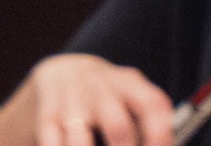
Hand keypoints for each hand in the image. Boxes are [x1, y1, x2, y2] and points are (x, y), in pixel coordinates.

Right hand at [4, 53, 175, 145]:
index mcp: (131, 83)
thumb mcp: (131, 95)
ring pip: (80, 141)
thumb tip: (163, 144)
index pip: (153, 105)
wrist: (63, 72)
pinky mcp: (47, 119)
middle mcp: (101, 89)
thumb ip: (147, 121)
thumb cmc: (109, 95)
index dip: (160, 135)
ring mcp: (72, 103)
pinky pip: (52, 144)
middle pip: (117, 127)